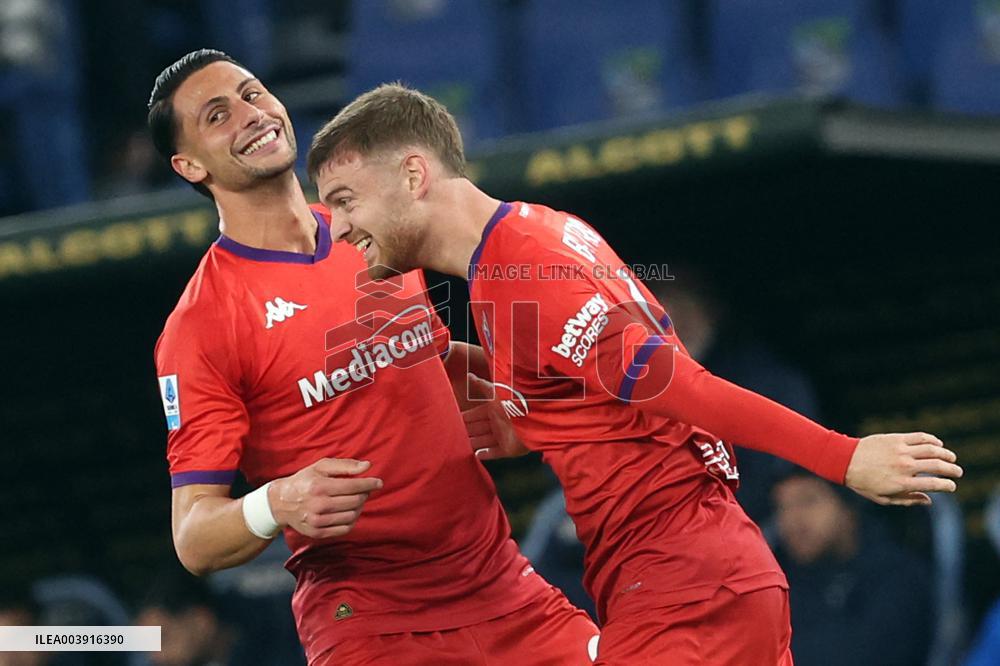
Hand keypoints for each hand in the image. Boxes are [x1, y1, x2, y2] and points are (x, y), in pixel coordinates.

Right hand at [269, 458, 382, 537]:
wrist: (280, 503)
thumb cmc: (304, 480)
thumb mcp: (321, 467)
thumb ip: (345, 465)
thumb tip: (368, 466)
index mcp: (319, 486)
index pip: (353, 486)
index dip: (369, 484)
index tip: (378, 483)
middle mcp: (318, 505)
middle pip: (355, 501)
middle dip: (364, 494)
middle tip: (364, 490)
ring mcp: (317, 521)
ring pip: (352, 516)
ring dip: (359, 507)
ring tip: (355, 500)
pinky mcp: (317, 533)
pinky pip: (345, 529)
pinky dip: (352, 520)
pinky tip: (348, 511)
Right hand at [462, 373, 529, 460]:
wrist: (529, 420)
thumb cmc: (511, 404)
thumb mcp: (494, 392)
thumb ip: (481, 385)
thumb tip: (469, 375)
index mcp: (494, 410)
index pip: (476, 414)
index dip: (466, 417)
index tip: (454, 420)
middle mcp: (498, 423)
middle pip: (478, 428)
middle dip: (467, 431)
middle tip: (453, 434)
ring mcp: (503, 437)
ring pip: (484, 441)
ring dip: (473, 443)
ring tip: (460, 446)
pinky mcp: (507, 449)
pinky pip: (494, 453)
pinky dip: (485, 454)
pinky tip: (476, 455)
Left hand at [845, 432, 961, 505]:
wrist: (844, 461)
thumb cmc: (863, 482)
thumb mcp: (883, 498)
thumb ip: (908, 500)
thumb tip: (929, 501)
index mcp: (903, 483)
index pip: (934, 484)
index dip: (948, 485)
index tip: (951, 486)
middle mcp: (905, 467)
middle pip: (938, 466)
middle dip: (952, 470)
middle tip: (957, 472)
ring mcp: (901, 451)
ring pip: (933, 450)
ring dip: (946, 454)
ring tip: (951, 457)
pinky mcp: (896, 439)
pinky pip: (920, 437)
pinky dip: (933, 440)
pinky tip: (937, 445)